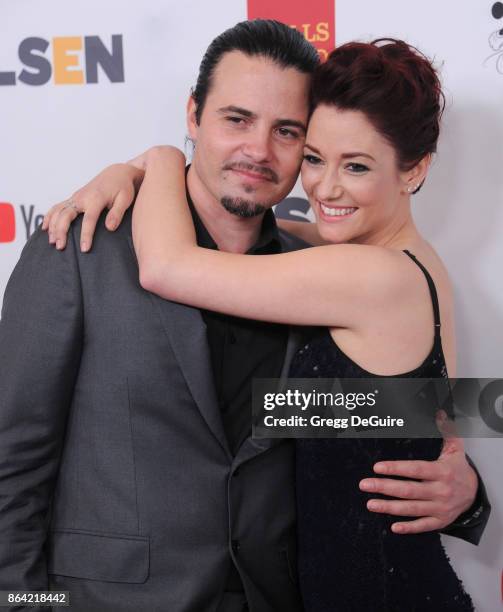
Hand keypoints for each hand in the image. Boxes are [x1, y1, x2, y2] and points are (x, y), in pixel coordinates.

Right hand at [42, 162, 142, 251]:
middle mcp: (82, 197)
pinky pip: (57, 207)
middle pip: (66, 215)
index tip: (84, 249)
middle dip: (61, 231)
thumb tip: (109, 228)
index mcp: (96, 199)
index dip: (86, 235)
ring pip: (59, 211)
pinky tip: (45, 228)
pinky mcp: (73, 198)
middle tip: (60, 247)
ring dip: (53, 226)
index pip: (89, 220)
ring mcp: (76, 197)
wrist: (116, 173)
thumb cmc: (123, 187)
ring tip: (52, 242)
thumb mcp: (125, 200)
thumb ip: (117, 213)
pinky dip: (49, 216)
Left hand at [359, 432, 477, 533]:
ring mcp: (440, 508)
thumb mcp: (455, 449)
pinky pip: (423, 526)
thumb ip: (447, 431)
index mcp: (441, 472)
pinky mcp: (440, 521)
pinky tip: (393, 526)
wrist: (474, 493)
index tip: (377, 467)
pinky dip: (409, 528)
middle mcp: (440, 491)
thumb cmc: (458, 469)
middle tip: (365, 485)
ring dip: (389, 507)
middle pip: (409, 490)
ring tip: (371, 504)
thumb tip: (440, 413)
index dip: (396, 468)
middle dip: (384, 488)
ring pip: (412, 509)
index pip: (415, 470)